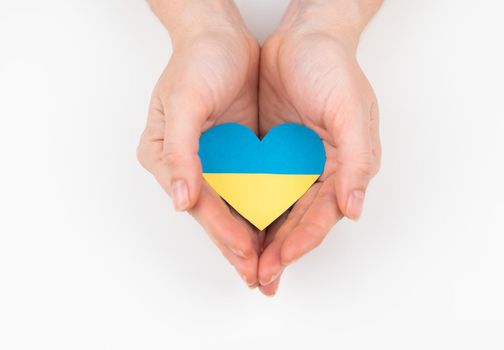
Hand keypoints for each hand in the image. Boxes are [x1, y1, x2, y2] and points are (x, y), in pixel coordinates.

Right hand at [137, 0, 261, 286]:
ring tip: (269, 268)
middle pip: (215, 214)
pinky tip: (277, 231)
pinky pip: (249, 190)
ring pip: (234, 208)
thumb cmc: (197, 61)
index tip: (247, 252)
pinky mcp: (234, 155)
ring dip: (251, 238)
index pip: (198, 203)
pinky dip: (262, 212)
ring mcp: (212, 162)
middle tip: (260, 278)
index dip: (222, 229)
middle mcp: (187, 166)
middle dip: (237, 247)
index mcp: (165, 156)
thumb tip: (179, 199)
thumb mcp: (184, 101)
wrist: (221, 37)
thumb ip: (180, 151)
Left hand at [257, 0, 381, 295]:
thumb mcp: (351, 110)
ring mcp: (295, 163)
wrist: (303, 37)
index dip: (302, 240)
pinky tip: (234, 224)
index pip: (322, 214)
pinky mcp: (273, 152)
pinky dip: (249, 207)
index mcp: (344, 167)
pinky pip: (259, 185)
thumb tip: (354, 209)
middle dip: (280, 250)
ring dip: (263, 237)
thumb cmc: (333, 68)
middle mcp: (320, 171)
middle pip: (299, 220)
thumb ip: (356, 160)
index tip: (279, 260)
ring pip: (277, 209)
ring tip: (245, 263)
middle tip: (260, 277)